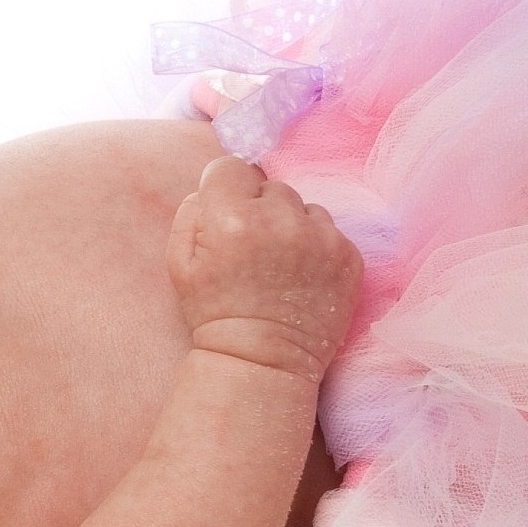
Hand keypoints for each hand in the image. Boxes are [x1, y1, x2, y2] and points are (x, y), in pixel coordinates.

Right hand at [167, 155, 361, 380]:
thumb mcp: (179, 262)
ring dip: (292, 226)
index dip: (226, 190)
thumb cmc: (215, 313)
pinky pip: (329, 231)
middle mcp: (281, 221)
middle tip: (254, 249)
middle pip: (270, 186)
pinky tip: (303, 277)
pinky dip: (317, 247)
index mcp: (233, 218)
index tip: (227, 215)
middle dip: (260, 209)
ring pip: (304, 207)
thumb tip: (214, 184)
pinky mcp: (348, 256)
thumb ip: (191, 210)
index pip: (231, 166)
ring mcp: (321, 238)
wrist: (262, 360)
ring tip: (281, 265)